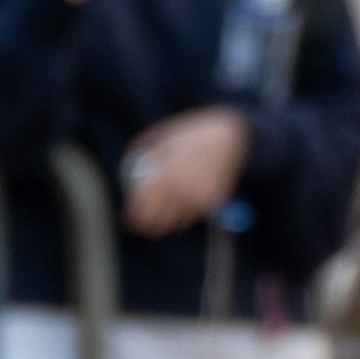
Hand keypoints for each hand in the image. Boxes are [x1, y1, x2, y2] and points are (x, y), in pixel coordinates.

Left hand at [118, 105, 251, 234]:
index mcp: (165, 177)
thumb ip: (144, 150)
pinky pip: (195, 216)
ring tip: (168, 210)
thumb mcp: (164, 135)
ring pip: (178, 225)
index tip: (133, 219)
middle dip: (151, 226)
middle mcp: (182, 191)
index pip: (143, 213)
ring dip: (170, 221)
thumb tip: (128, 163)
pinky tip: (187, 201)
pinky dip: (188, 214)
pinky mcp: (214, 202)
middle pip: (159, 226)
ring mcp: (199, 198)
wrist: (231, 134)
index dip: (134, 220)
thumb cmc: (195, 132)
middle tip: (148, 221)